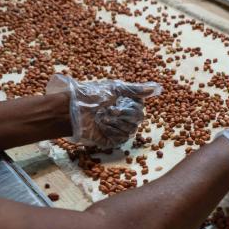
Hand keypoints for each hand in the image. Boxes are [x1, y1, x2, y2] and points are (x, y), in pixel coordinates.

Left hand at [46, 74, 161, 147]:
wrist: (71, 111)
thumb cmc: (90, 96)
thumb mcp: (114, 88)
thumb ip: (136, 89)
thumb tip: (157, 88)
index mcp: (126, 104)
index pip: (140, 108)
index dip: (131, 106)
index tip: (119, 102)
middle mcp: (125, 118)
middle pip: (138, 119)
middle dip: (123, 114)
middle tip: (109, 110)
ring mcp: (119, 130)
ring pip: (131, 129)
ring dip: (115, 122)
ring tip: (102, 118)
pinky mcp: (112, 140)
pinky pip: (122, 138)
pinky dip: (111, 131)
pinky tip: (101, 126)